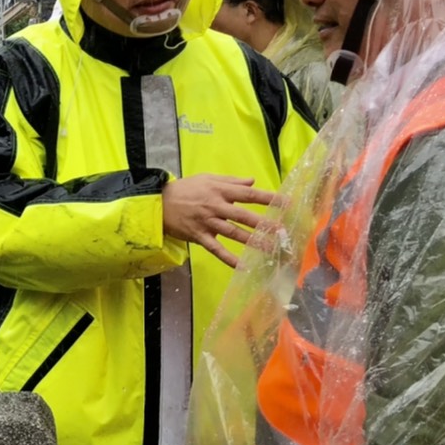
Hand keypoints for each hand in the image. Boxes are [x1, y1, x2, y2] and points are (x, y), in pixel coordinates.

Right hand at [161, 174, 275, 268]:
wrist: (158, 203)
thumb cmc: (185, 189)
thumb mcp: (207, 179)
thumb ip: (231, 181)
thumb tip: (252, 181)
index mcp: (219, 191)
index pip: (248, 195)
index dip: (268, 199)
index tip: (286, 203)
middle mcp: (215, 207)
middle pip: (243, 216)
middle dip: (264, 223)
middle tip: (282, 231)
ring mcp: (207, 223)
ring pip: (233, 233)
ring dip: (253, 241)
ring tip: (271, 248)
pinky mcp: (199, 236)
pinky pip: (216, 249)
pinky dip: (229, 258)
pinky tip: (243, 266)